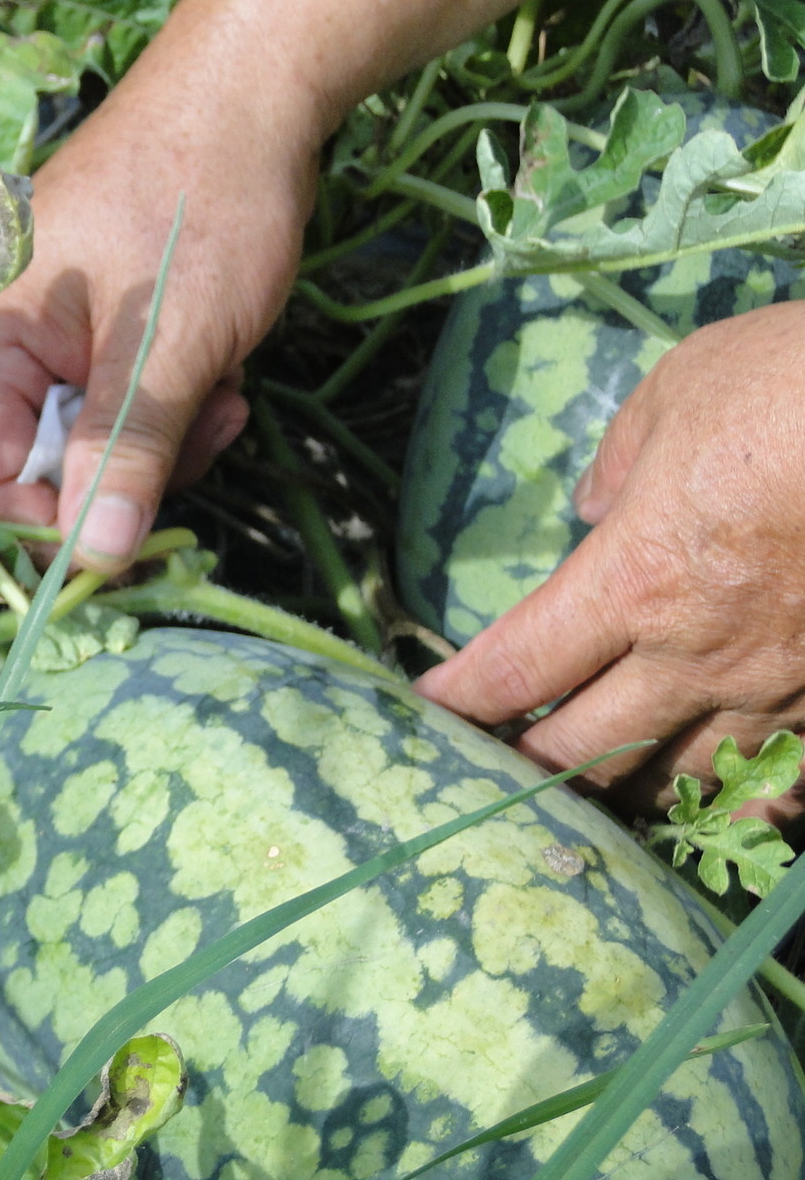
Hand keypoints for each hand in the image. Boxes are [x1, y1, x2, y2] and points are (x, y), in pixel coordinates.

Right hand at [0, 75, 317, 570]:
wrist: (256, 89)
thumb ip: (124, 455)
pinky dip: (171, 403)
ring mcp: (52, 326)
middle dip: (124, 475)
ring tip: (225, 398)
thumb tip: (96, 563)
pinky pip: (120, 399)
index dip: (46, 526)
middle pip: (37, 465)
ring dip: (162, 441)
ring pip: (90, 439)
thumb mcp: (168, 347)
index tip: (128, 541)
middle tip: (206, 443)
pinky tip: (224, 376)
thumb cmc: (200, 205)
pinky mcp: (99, 320)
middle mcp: (1, 336)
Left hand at [414, 305, 804, 823]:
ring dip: (625, 793)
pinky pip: (791, 775)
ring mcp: (780, 683)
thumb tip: (598, 509)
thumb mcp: (678, 394)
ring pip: (682, 776)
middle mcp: (698, 652)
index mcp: (635, 579)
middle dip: (525, 767)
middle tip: (489, 774)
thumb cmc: (796, 384)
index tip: (427, 714)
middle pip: (585, 746)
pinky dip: (748, 801)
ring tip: (588, 801)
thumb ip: (622, 463)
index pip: (520, 664)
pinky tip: (726, 810)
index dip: (463, 698)